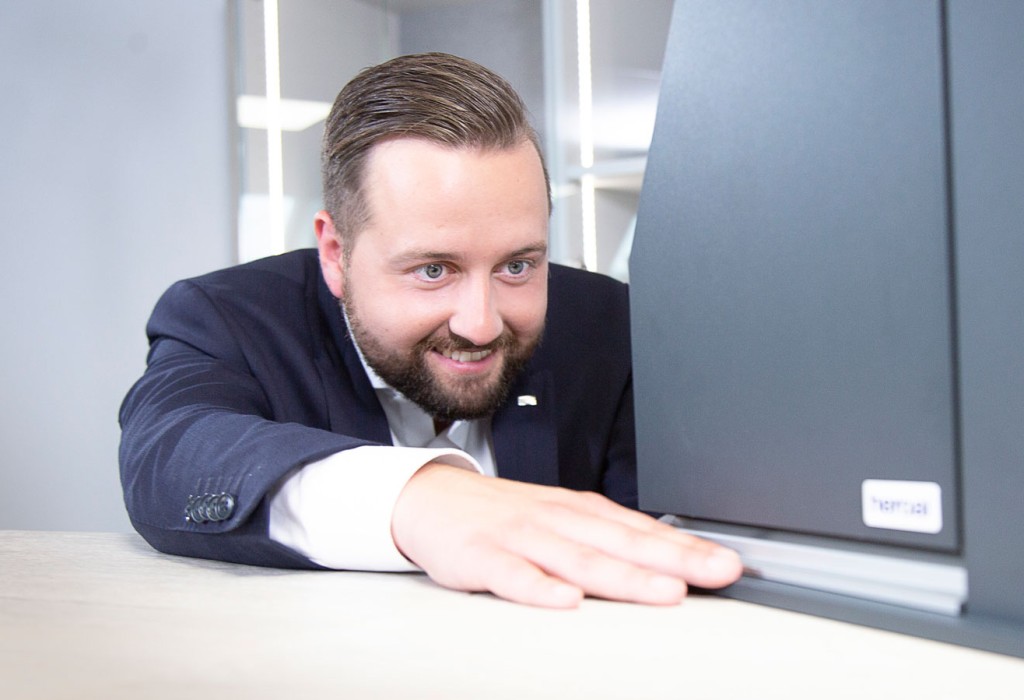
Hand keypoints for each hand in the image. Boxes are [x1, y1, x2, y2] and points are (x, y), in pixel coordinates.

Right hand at [390, 463, 742, 607]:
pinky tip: (565, 600)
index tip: (728, 564)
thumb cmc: (504, 514)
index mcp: (579, 512)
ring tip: (665, 591)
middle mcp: (557, 520)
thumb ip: (605, 540)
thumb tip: (666, 562)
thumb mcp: (560, 518)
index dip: (687, 548)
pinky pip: (512, 576)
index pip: (642, 531)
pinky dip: (539, 587)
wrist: (431, 497)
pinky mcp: (482, 556)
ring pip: (578, 558)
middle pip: (622, 543)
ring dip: (625, 576)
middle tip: (719, 573)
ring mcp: (520, 537)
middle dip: (675, 560)